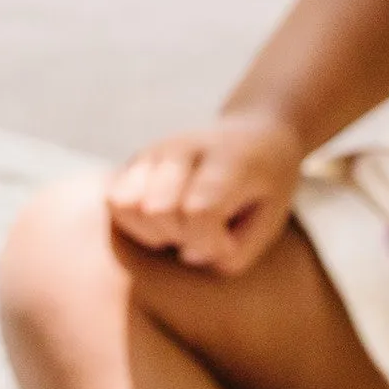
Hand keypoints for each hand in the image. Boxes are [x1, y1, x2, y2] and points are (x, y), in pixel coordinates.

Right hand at [106, 110, 304, 276]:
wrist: (255, 134)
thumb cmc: (266, 184)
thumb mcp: (272, 219)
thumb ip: (238, 250)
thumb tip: (186, 255)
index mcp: (228, 158)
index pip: (199, 210)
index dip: (210, 242)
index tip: (229, 242)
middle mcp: (184, 147)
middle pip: (158, 211)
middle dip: (182, 238)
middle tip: (208, 233)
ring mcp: (154, 151)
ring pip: (127, 206)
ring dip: (154, 232)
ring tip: (183, 227)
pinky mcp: (134, 161)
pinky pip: (115, 203)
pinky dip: (136, 224)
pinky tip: (164, 222)